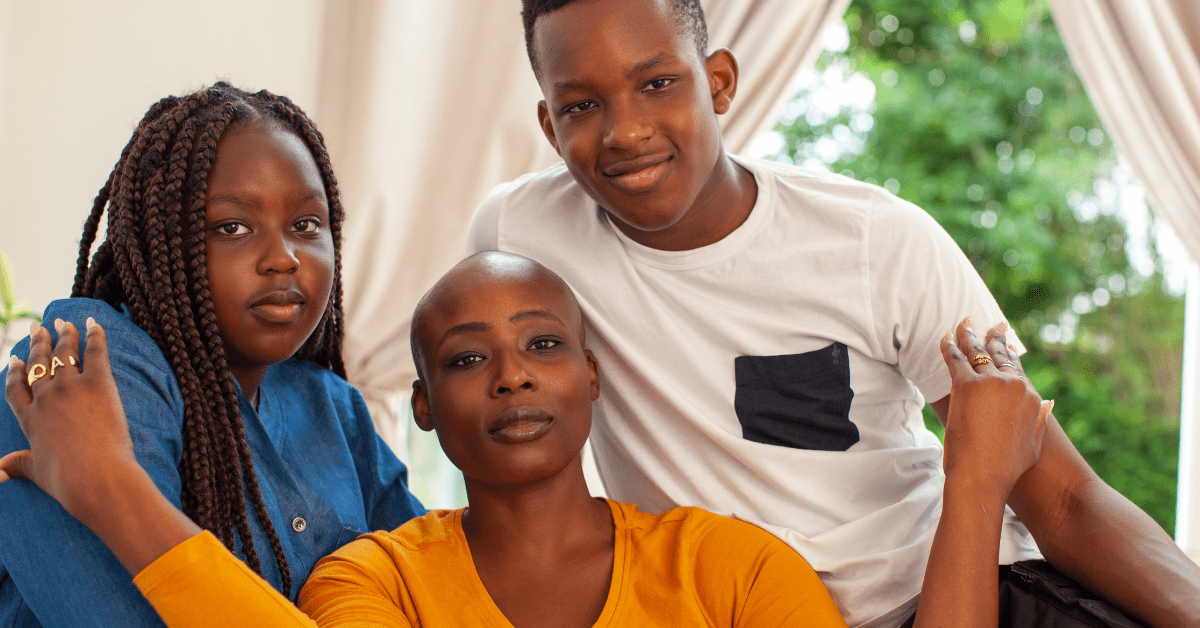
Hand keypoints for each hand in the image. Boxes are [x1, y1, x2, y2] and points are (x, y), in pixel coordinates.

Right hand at [2, 318, 139, 522]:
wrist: (96, 477)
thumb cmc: (67, 480)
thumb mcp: (34, 472)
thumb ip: (16, 466)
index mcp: (29, 418)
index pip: (16, 388)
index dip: (16, 372)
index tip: (16, 359)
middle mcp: (45, 398)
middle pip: (39, 363)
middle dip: (38, 342)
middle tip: (38, 327)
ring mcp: (69, 387)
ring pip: (64, 353)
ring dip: (64, 334)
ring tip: (64, 321)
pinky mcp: (97, 383)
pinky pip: (94, 351)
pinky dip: (95, 334)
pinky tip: (94, 322)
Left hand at [940, 319, 1052, 500]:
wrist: (983, 476)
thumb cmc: (1007, 469)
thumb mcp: (1034, 445)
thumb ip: (1040, 421)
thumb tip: (1047, 404)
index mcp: (1032, 397)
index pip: (1018, 368)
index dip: (1010, 353)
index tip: (1006, 342)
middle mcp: (1014, 385)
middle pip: (999, 355)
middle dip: (992, 337)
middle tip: (987, 324)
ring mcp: (990, 383)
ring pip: (977, 352)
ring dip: (968, 335)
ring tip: (964, 323)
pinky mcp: (966, 385)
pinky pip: (955, 358)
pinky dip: (949, 345)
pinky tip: (946, 337)